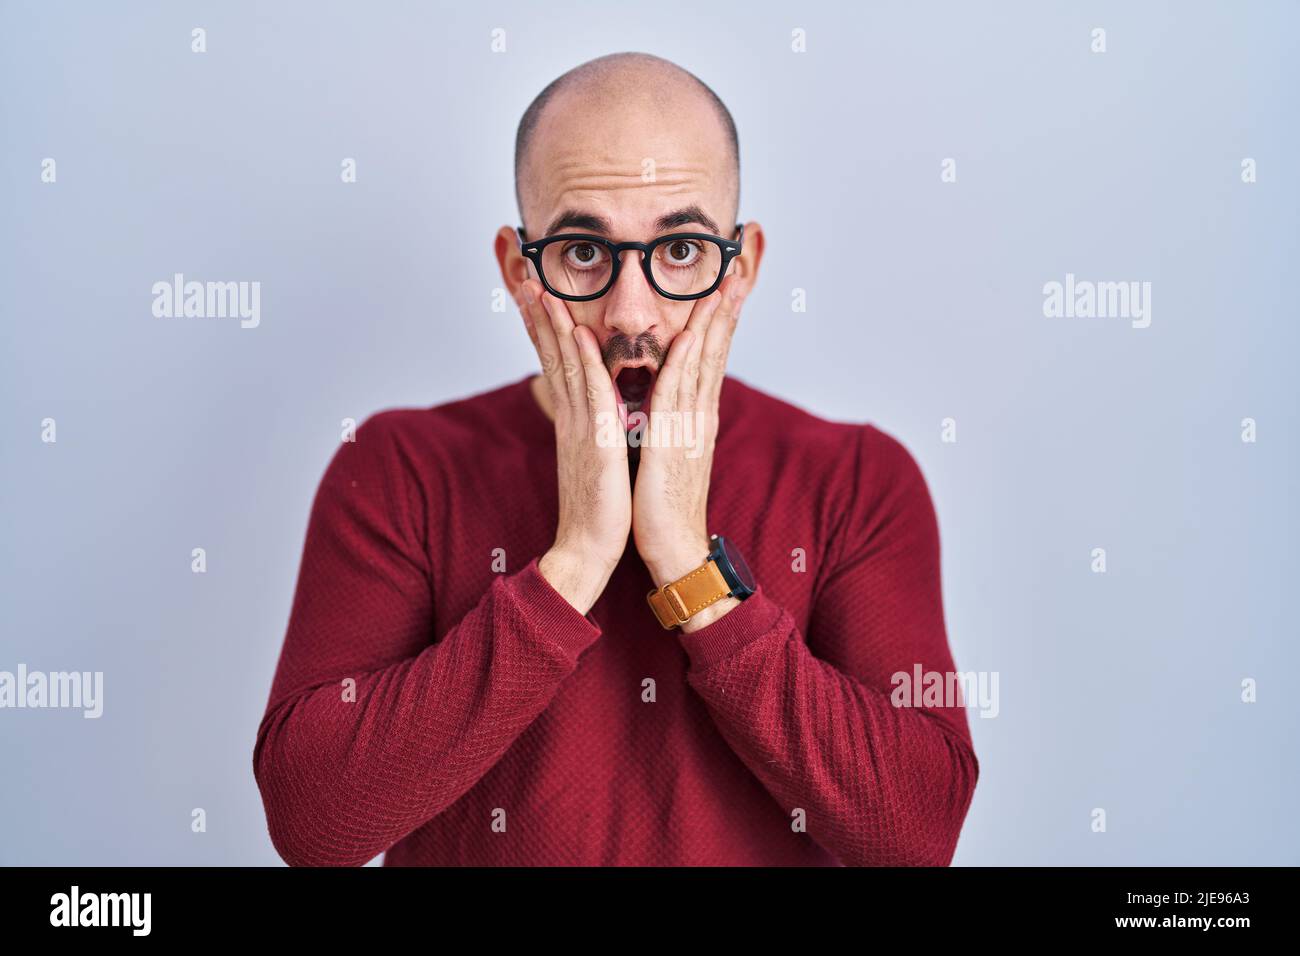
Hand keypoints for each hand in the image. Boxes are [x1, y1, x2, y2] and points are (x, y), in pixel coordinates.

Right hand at [518, 279, 629, 614]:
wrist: (587, 549)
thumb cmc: (596, 510)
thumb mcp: (590, 461)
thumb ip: (586, 432)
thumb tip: (587, 414)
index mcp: (573, 422)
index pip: (556, 365)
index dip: (545, 330)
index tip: (536, 297)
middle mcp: (571, 418)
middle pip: (552, 357)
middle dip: (538, 317)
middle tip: (525, 278)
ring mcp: (580, 427)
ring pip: (566, 365)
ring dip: (554, 326)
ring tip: (541, 291)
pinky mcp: (595, 441)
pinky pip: (591, 393)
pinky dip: (584, 361)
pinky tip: (578, 334)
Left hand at [632, 274, 745, 630]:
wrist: (674, 549)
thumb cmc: (664, 506)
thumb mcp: (668, 453)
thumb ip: (670, 422)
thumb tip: (666, 401)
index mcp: (698, 417)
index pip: (711, 356)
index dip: (720, 318)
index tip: (728, 283)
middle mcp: (700, 416)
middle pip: (716, 351)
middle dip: (727, 308)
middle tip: (740, 267)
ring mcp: (691, 428)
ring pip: (702, 364)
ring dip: (711, 322)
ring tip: (723, 284)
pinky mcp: (672, 444)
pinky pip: (677, 395)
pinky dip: (683, 363)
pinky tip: (687, 337)